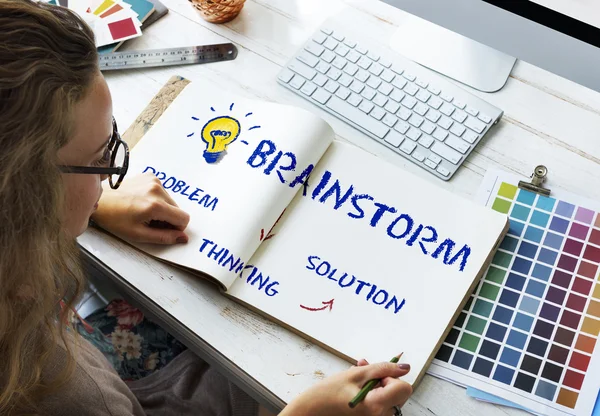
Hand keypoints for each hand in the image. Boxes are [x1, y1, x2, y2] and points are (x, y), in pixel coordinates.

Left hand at [92, 173, 190, 244]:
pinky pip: (163, 191)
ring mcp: (154, 180)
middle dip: (167, 218)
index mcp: (156, 205)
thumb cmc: (115, 218)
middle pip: (178, 209)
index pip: (183, 218)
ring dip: (162, 208)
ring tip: (143, 210)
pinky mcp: (150, 175)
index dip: (176, 228)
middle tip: (149, 221)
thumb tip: (183, 238)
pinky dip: (156, 198)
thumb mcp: (139, 234)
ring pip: (170, 201)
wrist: (100, 200)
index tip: (162, 229)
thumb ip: (164, 237)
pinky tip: (142, 201)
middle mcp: (157, 189)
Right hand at [281, 358, 411, 415]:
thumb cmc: (328, 394)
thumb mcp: (355, 374)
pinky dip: (373, 393)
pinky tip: (358, 387)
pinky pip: (381, 404)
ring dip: (377, 384)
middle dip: (384, 380)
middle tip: (364, 371)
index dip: (392, 377)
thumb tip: (404, 367)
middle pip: (399, 394)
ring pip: (389, 397)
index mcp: (376, 405)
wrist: (312, 412)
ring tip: (357, 378)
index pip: (404, 388)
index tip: (376, 375)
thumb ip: (382, 369)